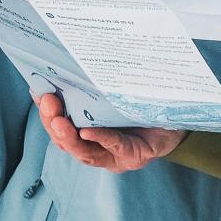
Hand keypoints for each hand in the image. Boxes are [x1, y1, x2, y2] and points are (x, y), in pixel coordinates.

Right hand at [34, 90, 182, 172]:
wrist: (183, 117)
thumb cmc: (146, 104)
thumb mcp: (116, 94)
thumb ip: (94, 88)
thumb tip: (68, 64)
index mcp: (91, 134)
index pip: (61, 128)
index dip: (47, 114)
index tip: (38, 92)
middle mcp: (100, 149)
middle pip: (68, 142)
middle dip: (53, 124)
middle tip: (48, 103)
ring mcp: (116, 156)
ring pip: (85, 152)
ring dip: (69, 136)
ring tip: (60, 120)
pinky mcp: (136, 156)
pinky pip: (116, 147)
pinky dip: (101, 139)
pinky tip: (88, 131)